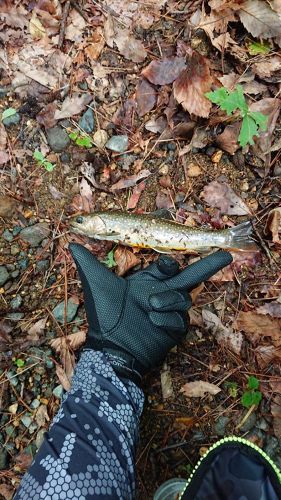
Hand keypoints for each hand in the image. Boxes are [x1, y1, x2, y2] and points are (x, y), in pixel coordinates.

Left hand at [69, 244, 231, 383]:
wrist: (111, 348)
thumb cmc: (104, 315)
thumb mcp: (96, 284)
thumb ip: (87, 262)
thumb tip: (71, 242)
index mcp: (147, 282)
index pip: (169, 267)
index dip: (170, 264)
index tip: (165, 266)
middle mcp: (161, 295)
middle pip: (191, 278)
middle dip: (209, 265)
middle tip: (227, 254)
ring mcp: (169, 314)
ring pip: (184, 299)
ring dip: (168, 301)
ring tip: (149, 306)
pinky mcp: (174, 331)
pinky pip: (181, 321)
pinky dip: (167, 320)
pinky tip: (152, 322)